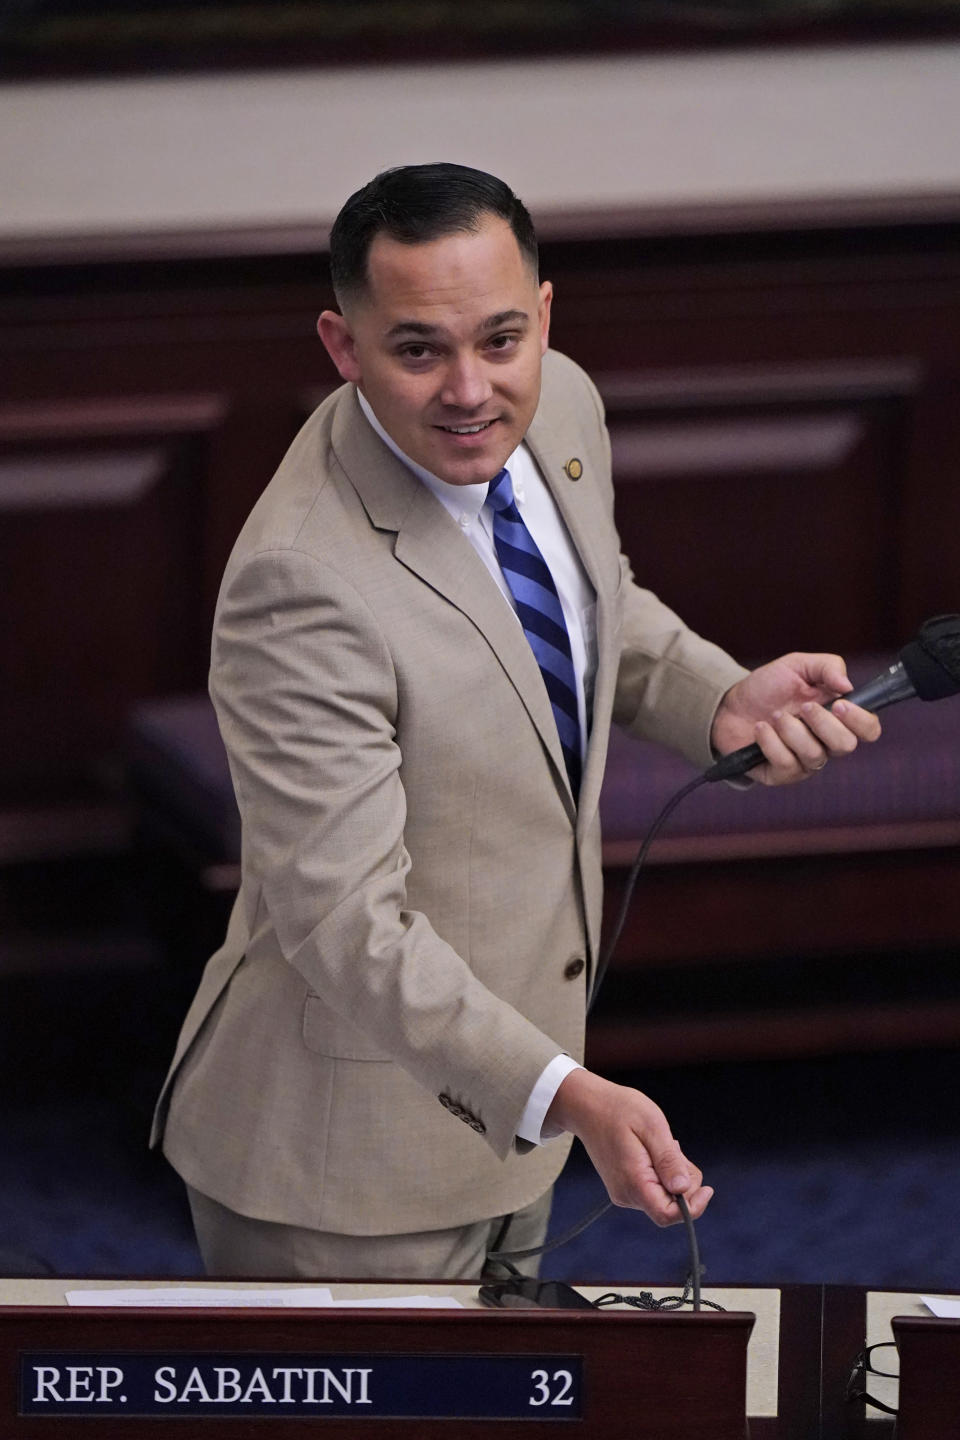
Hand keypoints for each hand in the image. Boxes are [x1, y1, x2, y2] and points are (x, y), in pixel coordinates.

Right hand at [545, 1069, 711, 1225]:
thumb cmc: (619, 1110)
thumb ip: (668, 1160)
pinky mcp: (624, 1186)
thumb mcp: (651, 1126)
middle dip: (685, 1183)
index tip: (708, 1188)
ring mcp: (623, 1192)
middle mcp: (626, 1195)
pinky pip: (653, 1189)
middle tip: (675, 1148)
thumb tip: (684, 1189)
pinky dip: (662, 1174)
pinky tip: (653, 1151)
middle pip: (670, 1207)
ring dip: (673, 1175)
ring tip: (662, 1145)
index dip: (693, 1208)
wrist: (587, 1106)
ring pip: (664, 1197)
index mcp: (633, 1181)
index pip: (667, 1215)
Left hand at [711, 652, 881, 785]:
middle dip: (823, 724)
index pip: (869, 729)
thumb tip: (847, 685)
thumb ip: (827, 666)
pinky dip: (770, 742)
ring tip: (774, 715)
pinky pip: (786, 763)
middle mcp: (826, 743)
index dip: (861, 720)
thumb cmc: (768, 687)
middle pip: (846, 746)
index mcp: (837, 718)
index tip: (840, 704)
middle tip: (803, 707)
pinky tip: (760, 729)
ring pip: (814, 755)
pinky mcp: (781, 774)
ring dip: (792, 730)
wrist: (729, 704)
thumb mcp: (797, 666)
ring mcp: (805, 762)